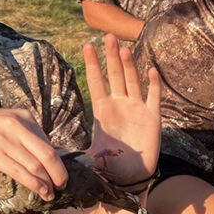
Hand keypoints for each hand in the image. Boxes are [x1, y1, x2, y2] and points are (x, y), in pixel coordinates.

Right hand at [0, 107, 66, 199]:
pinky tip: (40, 192)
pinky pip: (21, 172)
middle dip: (59, 173)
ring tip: (51, 193)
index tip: (59, 173)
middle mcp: (18, 125)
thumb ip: (22, 133)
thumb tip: (42, 153)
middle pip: (48, 153)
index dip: (57, 160)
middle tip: (63, 185)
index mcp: (23, 116)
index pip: (47, 141)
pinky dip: (34, 184)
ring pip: (36, 166)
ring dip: (47, 183)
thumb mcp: (4, 122)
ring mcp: (6, 140)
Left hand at [83, 33, 160, 186]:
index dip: (91, 65)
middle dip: (110, 56)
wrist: (133, 177)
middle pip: (114, 75)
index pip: (95, 82)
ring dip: (128, 65)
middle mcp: (120, 104)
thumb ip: (79, 156)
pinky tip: (151, 70)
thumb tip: (60, 161)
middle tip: (106, 36)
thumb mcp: (91, 158)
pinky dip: (154, 84)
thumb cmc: (110, 165)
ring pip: (132, 81)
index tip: (86, 45)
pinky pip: (154, 97)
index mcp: (103, 110)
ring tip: (123, 48)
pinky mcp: (152, 117)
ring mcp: (137, 108)